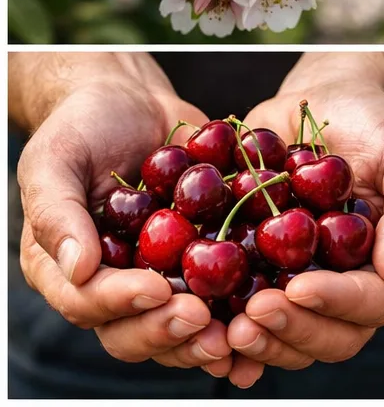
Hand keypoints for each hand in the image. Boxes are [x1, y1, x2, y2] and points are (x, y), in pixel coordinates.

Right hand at [16, 79, 239, 379]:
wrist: (132, 100)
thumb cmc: (83, 126)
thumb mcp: (55, 159)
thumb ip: (56, 213)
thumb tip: (78, 269)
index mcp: (69, 270)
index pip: (90, 303)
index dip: (123, 304)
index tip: (156, 292)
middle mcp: (116, 283)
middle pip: (138, 329)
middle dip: (171, 331)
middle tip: (203, 320)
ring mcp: (162, 273)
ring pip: (184, 321)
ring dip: (211, 335)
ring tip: (242, 335)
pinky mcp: (204, 254)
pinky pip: (225, 286)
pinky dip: (246, 303)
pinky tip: (276, 305)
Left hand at [226, 79, 383, 369]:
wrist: (329, 103)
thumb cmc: (377, 124)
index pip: (379, 301)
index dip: (339, 302)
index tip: (299, 288)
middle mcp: (366, 287)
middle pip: (337, 336)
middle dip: (295, 330)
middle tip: (252, 314)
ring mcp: (320, 287)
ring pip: (297, 340)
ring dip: (264, 340)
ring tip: (227, 325)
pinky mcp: (279, 278)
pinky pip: (260, 318)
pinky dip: (234, 329)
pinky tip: (212, 324)